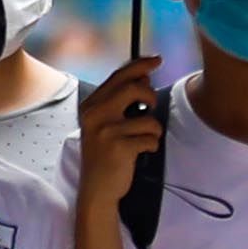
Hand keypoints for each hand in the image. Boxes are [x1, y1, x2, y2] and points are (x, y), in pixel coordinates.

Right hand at [73, 54, 166, 198]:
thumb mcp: (105, 123)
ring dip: (153, 129)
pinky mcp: (119, 147)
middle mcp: (95, 114)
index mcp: (91, 105)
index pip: (118, 76)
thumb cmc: (105, 153)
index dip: (140, 65)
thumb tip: (144, 76)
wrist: (96, 189)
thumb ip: (119, 100)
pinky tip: (140, 152)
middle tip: (151, 107)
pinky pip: (151, 137)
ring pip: (148, 117)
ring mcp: (106, 131)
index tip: (157, 59)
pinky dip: (151, 145)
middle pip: (134, 88)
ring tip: (142, 139)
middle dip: (151, 96)